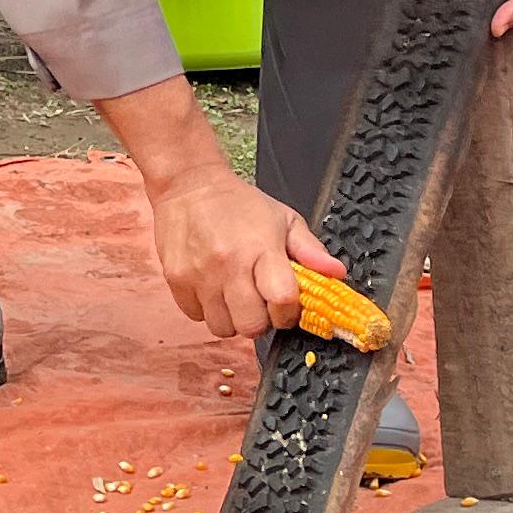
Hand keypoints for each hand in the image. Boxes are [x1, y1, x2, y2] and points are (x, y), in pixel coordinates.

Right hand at [148, 151, 348, 339]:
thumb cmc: (239, 203)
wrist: (188, 183)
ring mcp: (199, 274)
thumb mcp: (283, 219)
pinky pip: (196, 317)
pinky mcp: (176, 279)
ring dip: (233, 319)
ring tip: (234, 297)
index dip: (288, 312)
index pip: (283, 300)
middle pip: (251, 325)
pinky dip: (207, 311)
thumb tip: (337, 274)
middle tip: (259, 304)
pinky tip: (212, 290)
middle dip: (261, 321)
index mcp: (261, 248)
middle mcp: (229, 264)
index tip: (286, 305)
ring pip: (222, 328)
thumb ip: (310, 250)